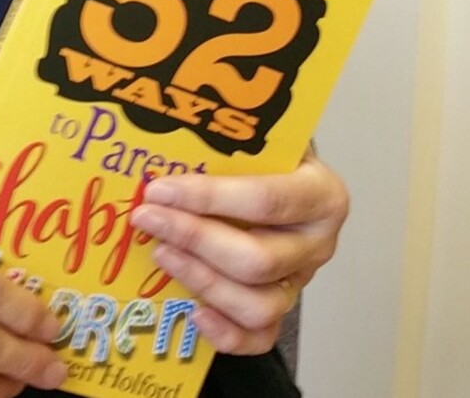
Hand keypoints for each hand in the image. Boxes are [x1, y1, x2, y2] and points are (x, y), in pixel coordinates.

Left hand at [129, 149, 348, 355]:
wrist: (290, 173)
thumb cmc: (270, 153)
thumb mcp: (260, 135)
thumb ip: (227, 139)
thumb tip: (163, 131)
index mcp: (321, 193)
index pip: (263, 200)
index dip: (207, 199)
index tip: (159, 189)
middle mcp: (318, 242)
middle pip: (256, 259)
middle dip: (193, 239)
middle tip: (149, 219)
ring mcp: (302, 280)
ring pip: (258, 304)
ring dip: (200, 280)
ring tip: (161, 252)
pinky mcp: (285, 308)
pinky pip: (260, 337)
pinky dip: (226, 334)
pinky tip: (192, 311)